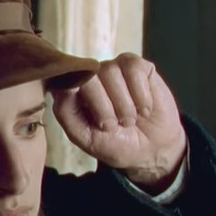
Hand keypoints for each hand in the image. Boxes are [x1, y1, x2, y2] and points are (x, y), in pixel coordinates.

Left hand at [52, 53, 187, 190]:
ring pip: (111, 71)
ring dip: (124, 103)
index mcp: (71, 91)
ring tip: (129, 120)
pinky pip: (134, 68)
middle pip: (89, 77)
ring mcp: (112, 68)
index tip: (101, 126)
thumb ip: (66, 112)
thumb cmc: (113, 142)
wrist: (150, 150)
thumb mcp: (84, 136)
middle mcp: (89, 76)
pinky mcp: (136, 66)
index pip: (66, 83)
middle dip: (105, 108)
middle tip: (115, 126)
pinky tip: (143, 108)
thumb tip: (64, 86)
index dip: (85, 105)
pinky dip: (141, 93)